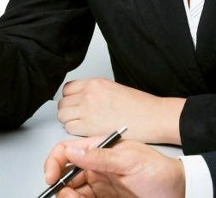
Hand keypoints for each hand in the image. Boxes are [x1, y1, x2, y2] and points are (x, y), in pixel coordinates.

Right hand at [43, 137, 184, 197]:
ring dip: (67, 195)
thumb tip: (73, 151)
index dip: (55, 161)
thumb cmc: (159, 171)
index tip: (51, 176)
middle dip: (59, 184)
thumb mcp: (129, 160)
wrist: (178, 192)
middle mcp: (97, 167)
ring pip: (72, 191)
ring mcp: (100, 185)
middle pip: (66, 174)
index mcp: (100, 150)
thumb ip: (100, 156)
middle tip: (63, 194)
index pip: (68, 151)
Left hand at [57, 78, 184, 143]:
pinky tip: (86, 131)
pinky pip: (70, 128)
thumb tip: (83, 99)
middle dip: (68, 111)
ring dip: (70, 121)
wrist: (151, 117)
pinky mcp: (88, 126)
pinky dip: (75, 131)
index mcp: (94, 83)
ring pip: (63, 115)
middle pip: (63, 103)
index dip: (70, 99)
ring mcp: (87, 109)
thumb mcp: (113, 89)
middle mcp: (88, 94)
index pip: (67, 89)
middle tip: (78, 117)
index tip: (74, 104)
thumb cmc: (139, 106)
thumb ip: (95, 92)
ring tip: (82, 125)